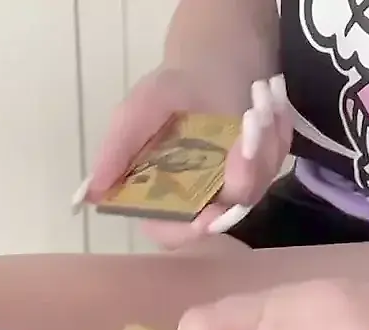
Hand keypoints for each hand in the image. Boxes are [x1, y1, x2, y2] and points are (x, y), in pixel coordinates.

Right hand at [74, 65, 292, 248]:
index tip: (209, 214)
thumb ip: (117, 150)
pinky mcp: (265, 165)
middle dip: (242, 176)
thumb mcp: (137, 112)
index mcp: (165, 196)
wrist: (214, 58)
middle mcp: (202, 198)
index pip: (173, 232)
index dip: (190, 231)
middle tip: (247, 133)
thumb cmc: (171, 90)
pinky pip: (276, 159)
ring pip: (257, 185)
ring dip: (260, 145)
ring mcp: (237, 183)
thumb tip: (91, 193)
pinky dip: (276, 131)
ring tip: (255, 105)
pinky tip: (266, 101)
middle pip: (225, 213)